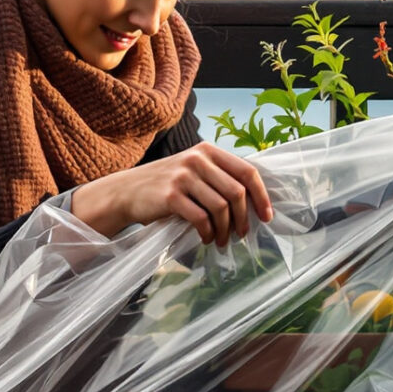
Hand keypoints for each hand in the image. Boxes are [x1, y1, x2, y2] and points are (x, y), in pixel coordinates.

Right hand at [71, 142, 273, 246]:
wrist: (126, 191)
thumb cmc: (165, 186)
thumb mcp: (193, 171)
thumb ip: (218, 177)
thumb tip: (253, 203)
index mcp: (208, 151)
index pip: (247, 171)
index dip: (261, 195)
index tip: (266, 216)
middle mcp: (197, 159)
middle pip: (237, 192)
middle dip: (244, 218)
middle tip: (241, 234)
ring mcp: (184, 176)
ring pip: (221, 207)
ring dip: (225, 229)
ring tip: (221, 240)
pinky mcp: (171, 195)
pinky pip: (201, 218)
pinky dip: (207, 233)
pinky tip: (205, 239)